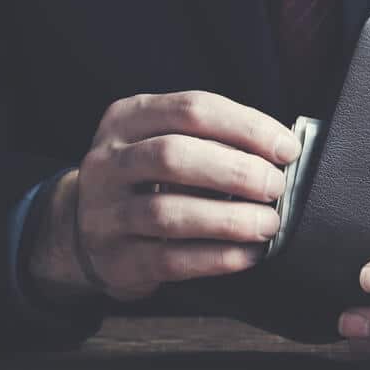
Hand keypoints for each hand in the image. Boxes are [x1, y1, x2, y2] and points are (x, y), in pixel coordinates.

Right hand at [29, 91, 300, 301]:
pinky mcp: (115, 258)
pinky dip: (215, 258)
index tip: (287, 149)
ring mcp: (105, 212)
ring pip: (168, 213)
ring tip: (269, 224)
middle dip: (236, 171)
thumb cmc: (148, 180)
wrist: (83, 230)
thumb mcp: (162, 141)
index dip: (246, 127)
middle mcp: (109, 161)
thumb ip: (211, 140)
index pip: (192, 109)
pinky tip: (248, 255)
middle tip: (276, 187)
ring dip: (228, 219)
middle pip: (174, 156)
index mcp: (128, 118)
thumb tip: (282, 151)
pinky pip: (168, 259)